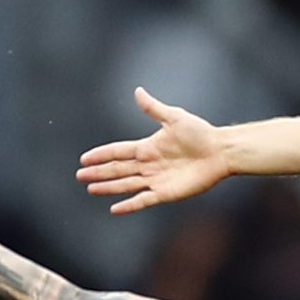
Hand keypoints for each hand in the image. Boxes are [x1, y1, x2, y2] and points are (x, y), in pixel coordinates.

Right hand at [77, 88, 233, 214]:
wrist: (220, 151)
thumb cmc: (200, 133)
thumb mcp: (174, 118)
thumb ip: (153, 108)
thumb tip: (137, 91)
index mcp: (147, 147)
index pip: (118, 152)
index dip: (101, 155)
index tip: (84, 158)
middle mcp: (148, 165)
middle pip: (118, 170)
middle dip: (99, 173)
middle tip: (80, 176)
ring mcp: (156, 180)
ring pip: (126, 185)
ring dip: (109, 187)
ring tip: (91, 189)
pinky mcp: (166, 193)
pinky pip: (143, 200)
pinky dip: (129, 205)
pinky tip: (114, 209)